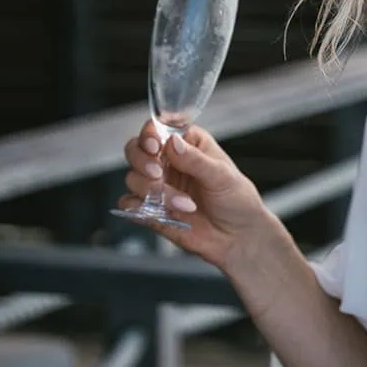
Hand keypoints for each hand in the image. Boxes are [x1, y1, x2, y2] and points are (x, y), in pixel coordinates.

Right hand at [117, 120, 267, 271]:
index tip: (154, 145)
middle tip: (159, 174)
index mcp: (187, 143)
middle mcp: (168, 162)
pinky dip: (138, 208)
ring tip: (185, 204)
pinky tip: (161, 213)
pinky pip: (129, 204)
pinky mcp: (151, 209)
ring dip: (154, 191)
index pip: (157, 129)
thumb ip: (196, 160)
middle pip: (135, 150)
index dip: (149, 134)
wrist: (238, 237)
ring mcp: (157, 185)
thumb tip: (172, 143)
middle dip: (142, 161)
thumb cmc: (237, 200)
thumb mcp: (222, 176)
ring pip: (132, 178)